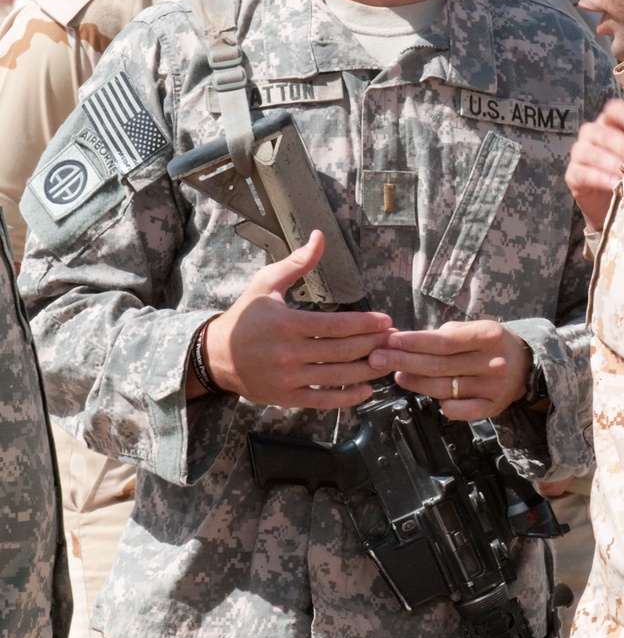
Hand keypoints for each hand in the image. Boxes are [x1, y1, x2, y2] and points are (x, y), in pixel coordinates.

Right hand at [192, 230, 391, 408]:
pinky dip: (346, 399)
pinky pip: (322, 401)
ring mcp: (287, 379)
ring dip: (367, 370)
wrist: (216, 355)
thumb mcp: (267, 282)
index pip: (336, 326)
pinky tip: (366, 389)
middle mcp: (288, 353)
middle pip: (341, 351)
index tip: (386, 320)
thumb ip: (297, 262)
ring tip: (388, 361)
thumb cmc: (245, 315)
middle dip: (372, 344)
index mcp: (287, 323)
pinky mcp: (285, 398)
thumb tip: (319, 236)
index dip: (365, 324)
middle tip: (394, 339)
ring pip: (336, 377)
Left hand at [368, 319, 530, 419]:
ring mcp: (493, 388)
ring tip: (396, 375)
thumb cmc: (492, 344)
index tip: (390, 340)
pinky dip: (443, 405)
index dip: (414, 342)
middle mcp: (492, 363)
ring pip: (444, 388)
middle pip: (439, 365)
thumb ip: (448, 334)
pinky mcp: (493, 408)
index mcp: (487, 336)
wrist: (527, 365)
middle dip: (404, 361)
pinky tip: (428, 396)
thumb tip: (409, 343)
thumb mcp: (477, 328)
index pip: (444, 341)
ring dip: (415, 382)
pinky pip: (460, 410)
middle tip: (377, 358)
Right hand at [565, 99, 623, 230]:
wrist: (613, 204)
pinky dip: (599, 178)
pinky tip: (613, 184)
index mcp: (610, 124)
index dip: (623, 113)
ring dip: (611, 163)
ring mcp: (580, 153)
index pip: (613, 110)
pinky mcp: (573, 175)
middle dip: (622, 145)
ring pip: (592, 153)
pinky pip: (583, 173)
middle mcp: (592, 134)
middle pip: (603, 133)